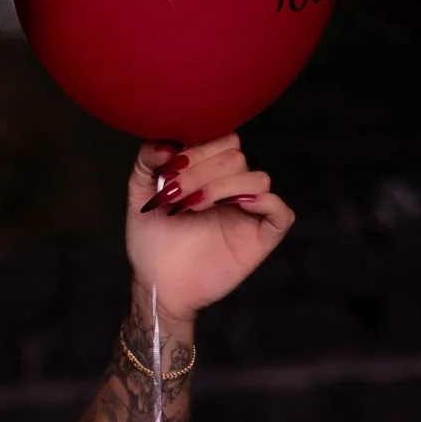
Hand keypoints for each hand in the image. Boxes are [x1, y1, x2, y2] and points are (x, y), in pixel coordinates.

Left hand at [124, 134, 294, 321]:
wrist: (157, 283)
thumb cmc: (152, 242)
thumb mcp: (140, 195)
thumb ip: (146, 161)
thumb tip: (164, 142)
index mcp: (210, 173)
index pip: (221, 138)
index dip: (197, 147)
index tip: (168, 170)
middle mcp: (232, 188)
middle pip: (236, 155)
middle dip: (201, 171)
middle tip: (174, 195)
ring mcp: (249, 212)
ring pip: (258, 178)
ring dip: (222, 186)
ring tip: (192, 206)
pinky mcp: (261, 238)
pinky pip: (280, 212)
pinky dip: (262, 203)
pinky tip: (231, 208)